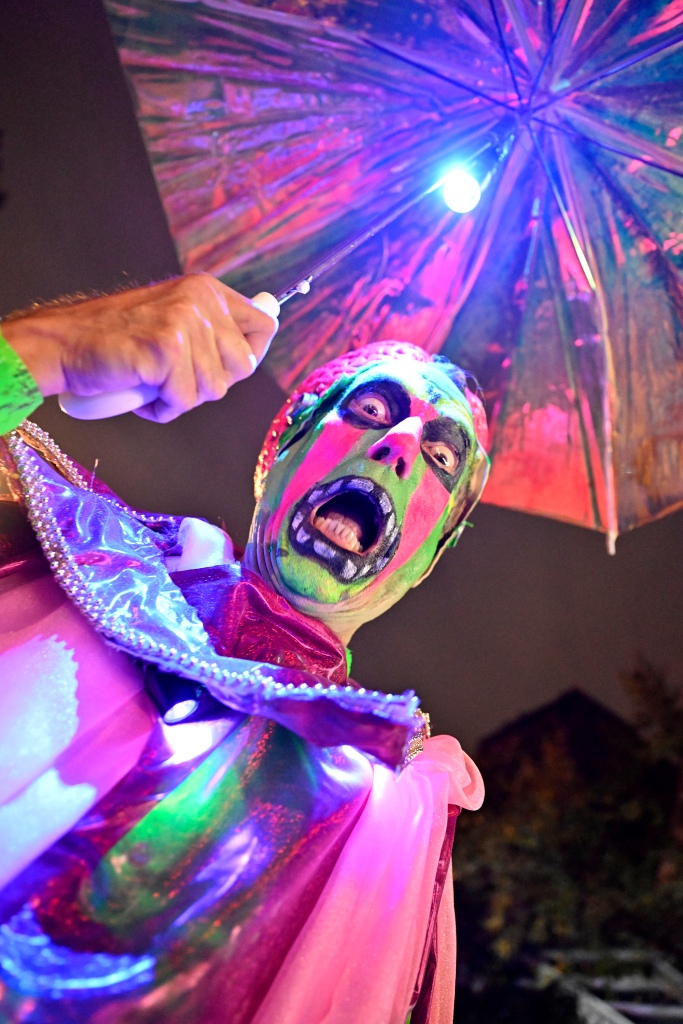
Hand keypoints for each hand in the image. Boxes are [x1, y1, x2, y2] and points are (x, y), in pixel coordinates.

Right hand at [2, 274, 277, 422]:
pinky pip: (184, 401)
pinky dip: (160, 407)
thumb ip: (216, 329)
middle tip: (170, 373)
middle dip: (209, 383)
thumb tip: (266, 329)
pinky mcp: (167, 348)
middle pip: (243, 367)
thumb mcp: (175, 322)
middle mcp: (200, 299)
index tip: (219, 366)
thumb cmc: (118, 342)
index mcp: (206, 289)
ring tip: (150, 378)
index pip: (264, 327)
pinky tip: (139, 387)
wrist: (63, 345)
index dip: (248, 356)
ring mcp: (184, 322)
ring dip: (180, 397)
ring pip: (213, 390)